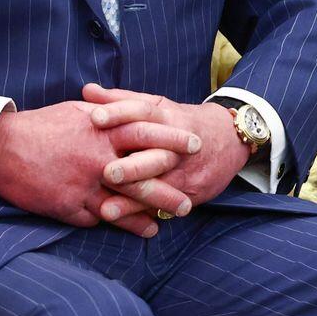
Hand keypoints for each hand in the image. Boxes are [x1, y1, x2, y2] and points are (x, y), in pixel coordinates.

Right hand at [0, 99, 202, 235]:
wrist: (0, 148)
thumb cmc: (41, 126)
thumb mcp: (77, 111)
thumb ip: (107, 113)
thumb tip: (129, 109)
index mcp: (102, 132)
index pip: (147, 134)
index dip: (173, 140)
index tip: (196, 145)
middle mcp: (98, 161)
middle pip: (142, 179)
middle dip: (168, 192)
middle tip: (188, 202)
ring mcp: (84, 187)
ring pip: (123, 206)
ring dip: (144, 218)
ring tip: (160, 226)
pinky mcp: (67, 207)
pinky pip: (95, 219)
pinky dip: (112, 224)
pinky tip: (126, 231)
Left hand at [82, 84, 252, 223]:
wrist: (229, 140)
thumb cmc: (182, 121)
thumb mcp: (158, 105)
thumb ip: (121, 100)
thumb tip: (87, 90)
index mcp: (168, 117)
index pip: (144, 112)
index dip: (120, 114)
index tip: (94, 118)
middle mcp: (177, 145)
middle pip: (156, 155)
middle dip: (133, 167)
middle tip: (107, 173)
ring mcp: (185, 172)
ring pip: (160, 187)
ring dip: (134, 200)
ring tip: (106, 210)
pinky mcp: (190, 193)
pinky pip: (167, 206)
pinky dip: (145, 216)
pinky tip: (126, 225)